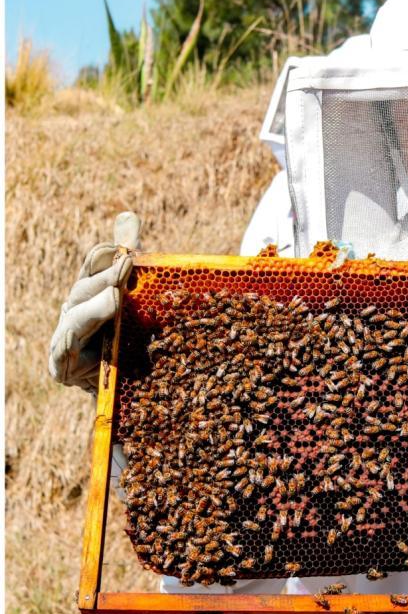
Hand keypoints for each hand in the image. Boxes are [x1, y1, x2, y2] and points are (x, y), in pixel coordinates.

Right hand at [48, 212, 141, 392]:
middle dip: (105, 276)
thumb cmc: (132, 345)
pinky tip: (81, 337)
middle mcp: (74, 313)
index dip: (108, 256)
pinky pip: (65, 353)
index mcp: (91, 295)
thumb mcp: (138, 306)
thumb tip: (129, 217)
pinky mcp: (63, 367)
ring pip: (76, 318)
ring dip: (95, 307)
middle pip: (85, 289)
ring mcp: (65, 339)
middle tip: (127, 263)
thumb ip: (130, 266)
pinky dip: (74, 344)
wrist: (126, 395)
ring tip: (114, 296)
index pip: (94, 267)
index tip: (126, 248)